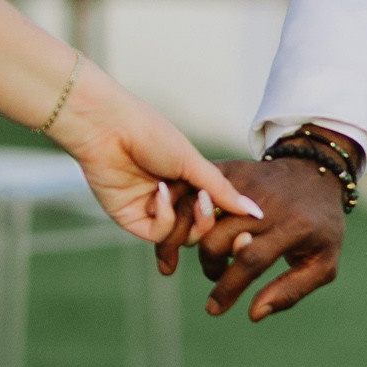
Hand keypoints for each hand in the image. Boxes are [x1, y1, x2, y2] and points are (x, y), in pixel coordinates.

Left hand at [55, 66, 263, 254]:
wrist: (110, 128)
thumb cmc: (152, 134)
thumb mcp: (194, 162)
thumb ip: (224, 191)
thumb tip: (257, 213)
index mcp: (189, 181)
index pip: (216, 211)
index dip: (226, 214)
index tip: (236, 210)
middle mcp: (172, 198)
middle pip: (201, 230)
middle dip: (207, 220)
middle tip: (206, 201)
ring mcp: (152, 210)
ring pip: (181, 237)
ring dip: (188, 220)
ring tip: (187, 197)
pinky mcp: (131, 219)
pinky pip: (159, 234)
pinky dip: (166, 219)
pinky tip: (161, 194)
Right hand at [196, 155, 347, 321]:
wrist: (317, 171)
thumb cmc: (322, 225)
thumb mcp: (323, 263)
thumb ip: (291, 291)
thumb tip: (254, 314)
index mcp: (293, 226)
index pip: (250, 260)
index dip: (228, 288)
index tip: (214, 308)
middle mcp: (266, 203)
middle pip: (217, 239)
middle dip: (210, 266)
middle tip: (218, 273)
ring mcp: (246, 182)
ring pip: (199, 215)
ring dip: (193, 241)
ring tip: (209, 253)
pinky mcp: (230, 170)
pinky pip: (195, 191)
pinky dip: (183, 211)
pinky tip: (186, 229)